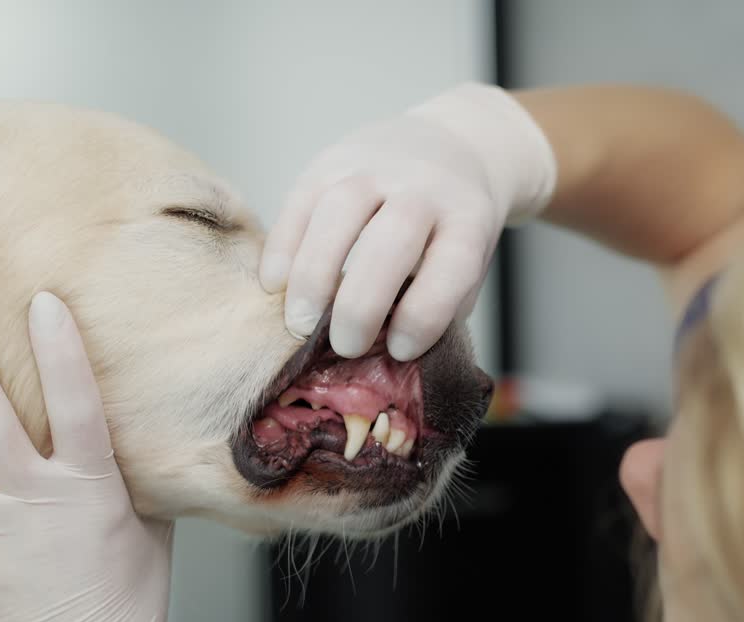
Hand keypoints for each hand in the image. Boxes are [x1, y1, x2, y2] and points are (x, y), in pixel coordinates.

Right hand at [260, 82, 555, 360]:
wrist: (452, 146)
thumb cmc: (453, 226)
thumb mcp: (468, 261)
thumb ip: (438, 303)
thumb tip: (388, 354)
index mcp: (467, 218)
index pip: (451, 267)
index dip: (423, 317)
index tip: (399, 350)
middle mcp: (424, 186)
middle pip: (390, 242)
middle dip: (361, 305)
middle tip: (344, 346)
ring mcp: (375, 166)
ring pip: (337, 214)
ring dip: (312, 276)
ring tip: (300, 323)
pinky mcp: (330, 159)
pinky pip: (299, 201)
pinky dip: (282, 247)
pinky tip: (275, 284)